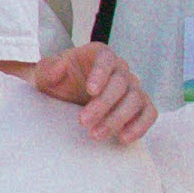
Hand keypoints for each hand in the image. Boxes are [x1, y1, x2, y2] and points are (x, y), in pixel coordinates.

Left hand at [35, 40, 152, 146]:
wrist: (63, 97)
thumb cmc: (56, 82)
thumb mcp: (44, 75)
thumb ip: (49, 69)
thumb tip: (60, 64)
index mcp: (99, 54)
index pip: (106, 59)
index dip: (101, 74)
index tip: (90, 91)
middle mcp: (120, 68)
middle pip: (120, 83)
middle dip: (103, 104)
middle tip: (83, 122)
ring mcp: (132, 87)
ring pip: (135, 99)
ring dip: (118, 118)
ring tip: (96, 135)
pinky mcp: (139, 105)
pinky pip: (149, 113)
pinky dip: (140, 125)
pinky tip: (123, 138)